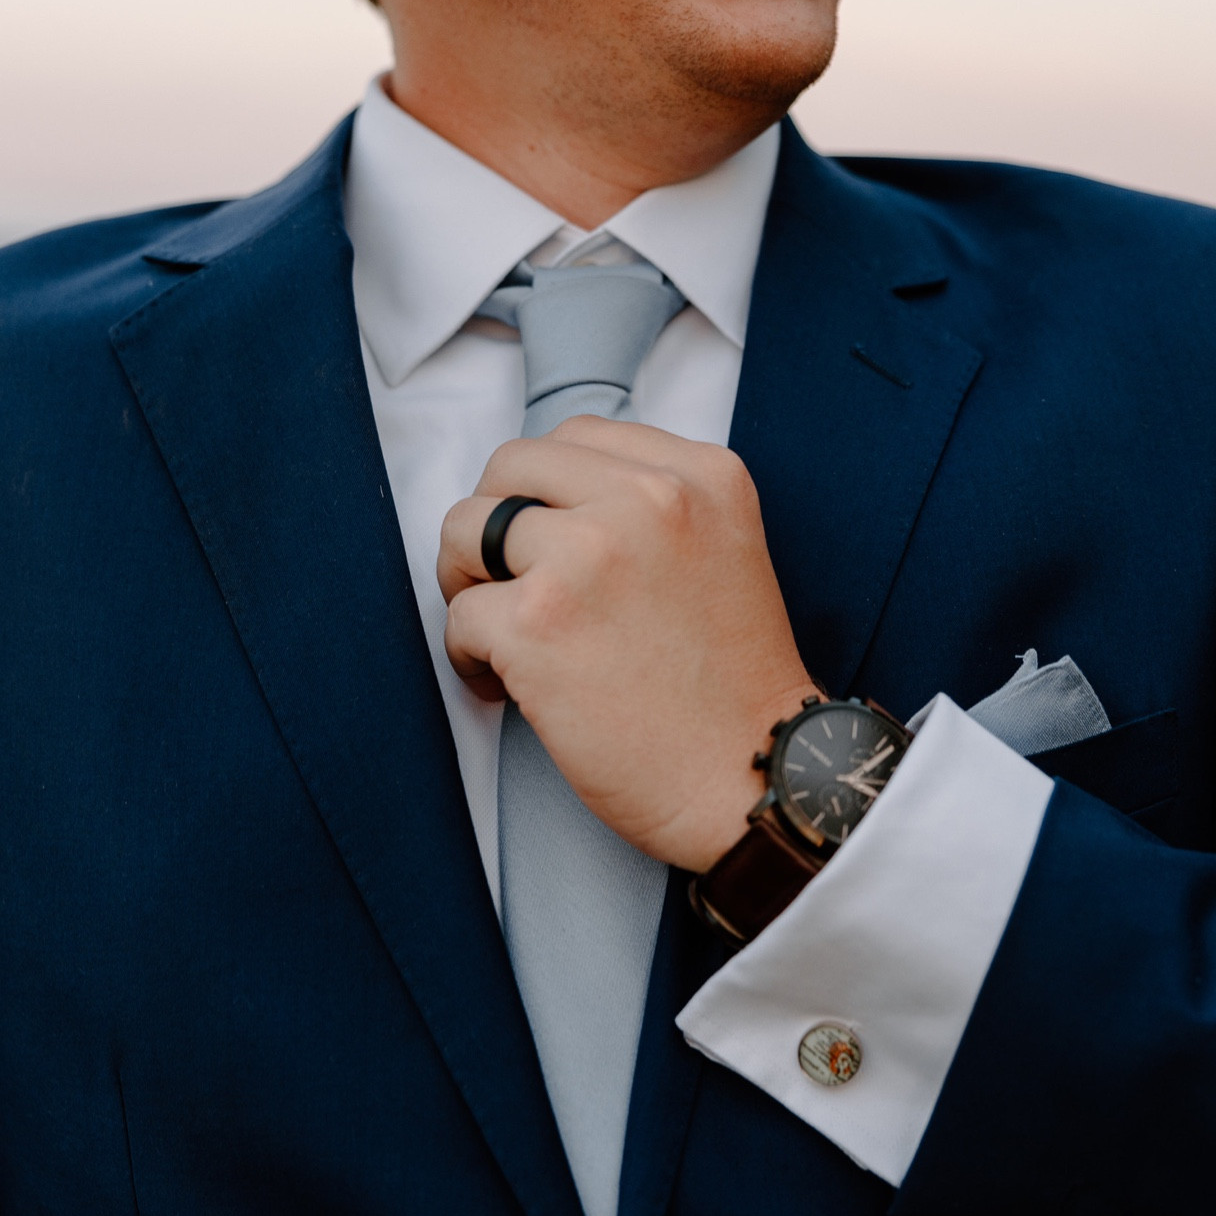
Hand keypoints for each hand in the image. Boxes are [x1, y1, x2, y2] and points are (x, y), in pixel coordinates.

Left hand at [437, 417, 820, 871]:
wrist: (756, 779)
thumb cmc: (735, 687)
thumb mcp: (724, 548)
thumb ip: (654, 506)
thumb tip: (547, 498)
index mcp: (699, 473)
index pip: (577, 437)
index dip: (545, 493)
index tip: (549, 545)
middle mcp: (646, 498)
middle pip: (510, 466)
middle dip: (493, 526)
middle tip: (507, 585)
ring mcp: (587, 555)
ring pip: (465, 528)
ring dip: (468, 583)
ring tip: (502, 635)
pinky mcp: (538, 623)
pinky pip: (459, 614)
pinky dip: (467, 655)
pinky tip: (506, 687)